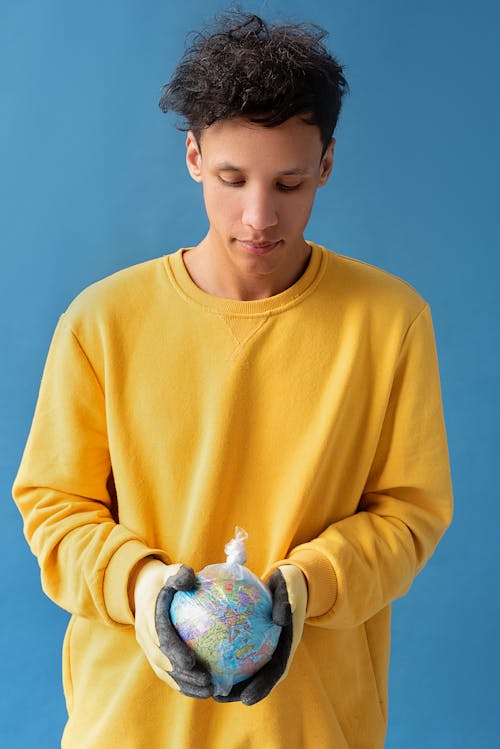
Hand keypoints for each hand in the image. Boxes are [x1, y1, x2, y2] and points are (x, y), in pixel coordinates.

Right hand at [133, 559, 212, 697]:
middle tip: (207, 682)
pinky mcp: (154, 654)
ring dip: (184, 685)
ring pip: (164, 672)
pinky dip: (183, 683)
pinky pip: (167, 673)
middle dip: (182, 675)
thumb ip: (179, 574)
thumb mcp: (169, 572)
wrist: (141, 590)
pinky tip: (204, 689)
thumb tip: (190, 577)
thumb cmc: (163, 580)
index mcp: (148, 616)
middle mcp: (144, 635)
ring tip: (209, 691)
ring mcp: (147, 647)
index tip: (191, 661)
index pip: (159, 636)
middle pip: (162, 661)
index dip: (173, 650)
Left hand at [214, 564, 306, 705]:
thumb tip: (280, 619)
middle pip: (255, 678)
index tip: (246, 699)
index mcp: (286, 647)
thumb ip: (285, 603)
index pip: (275, 673)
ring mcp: (261, 648)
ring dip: (225, 679)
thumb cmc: (287, 586)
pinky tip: (198, 653)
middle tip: (217, 696)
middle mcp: (273, 652)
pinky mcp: (250, 641)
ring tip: (204, 684)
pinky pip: (233, 649)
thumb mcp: (288, 591)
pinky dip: (219, 655)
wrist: (286, 583)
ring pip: (242, 668)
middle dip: (237, 692)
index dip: (261, 688)